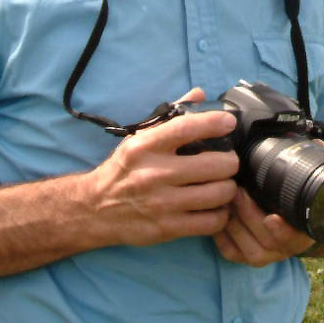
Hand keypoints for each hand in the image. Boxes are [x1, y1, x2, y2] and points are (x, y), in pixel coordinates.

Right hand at [83, 88, 243, 245]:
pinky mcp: (167, 228)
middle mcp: (153, 174)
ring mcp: (161, 203)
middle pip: (214, 165)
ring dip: (229, 188)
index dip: (213, 123)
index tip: (228, 122)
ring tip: (223, 185)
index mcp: (145, 147)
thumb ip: (170, 117)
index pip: (185, 128)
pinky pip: (212, 221)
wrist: (94, 209)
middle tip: (227, 162)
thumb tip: (198, 94)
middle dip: (230, 162)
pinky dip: (221, 214)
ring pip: (219, 194)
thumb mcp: (138, 139)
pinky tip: (215, 208)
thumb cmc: (123, 170)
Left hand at [213, 187, 316, 266]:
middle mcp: (288, 247)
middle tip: (238, 192)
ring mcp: (268, 254)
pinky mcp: (247, 255)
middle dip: (250, 218)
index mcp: (306, 231)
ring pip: (249, 250)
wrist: (301, 213)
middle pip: (267, 243)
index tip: (272, 218)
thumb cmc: (304, 191)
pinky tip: (219, 215)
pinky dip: (223, 238)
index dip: (283, 232)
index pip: (295, 239)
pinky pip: (232, 254)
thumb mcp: (317, 175)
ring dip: (235, 226)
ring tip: (227, 199)